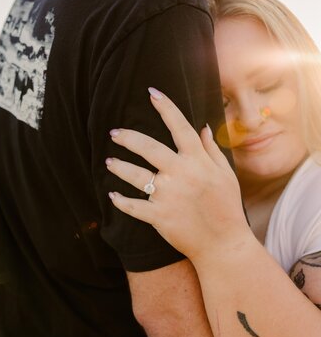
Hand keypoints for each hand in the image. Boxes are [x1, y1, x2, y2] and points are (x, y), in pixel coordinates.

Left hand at [106, 88, 249, 263]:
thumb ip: (211, 150)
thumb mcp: (225, 175)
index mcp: (198, 161)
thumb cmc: (227, 208)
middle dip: (128, 137)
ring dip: (119, 167)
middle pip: (148, 147)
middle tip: (114, 133)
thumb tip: (202, 127)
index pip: (179, 126)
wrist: (224, 244)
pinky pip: (132, 206)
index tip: (151, 92)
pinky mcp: (158, 216)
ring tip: (109, 162)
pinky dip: (120, 201)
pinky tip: (112, 195)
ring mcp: (168, 195)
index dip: (165, 107)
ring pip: (135, 175)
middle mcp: (181, 173)